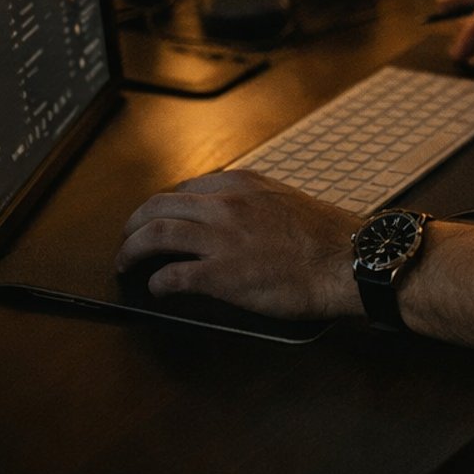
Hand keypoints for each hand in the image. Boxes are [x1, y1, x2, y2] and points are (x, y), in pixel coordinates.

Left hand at [115, 170, 363, 319]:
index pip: (185, 187)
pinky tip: (156, 289)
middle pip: (158, 206)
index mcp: (242, 184)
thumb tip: (238, 219)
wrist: (349, 261)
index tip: (160, 218)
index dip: (164, 205)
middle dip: (134, 224)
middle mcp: (225, 205)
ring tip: (124, 263)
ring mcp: (221, 238)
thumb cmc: (328, 237)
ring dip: (131, 250)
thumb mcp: (286, 201)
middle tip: (128, 239)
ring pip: (155, 234)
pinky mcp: (221, 275)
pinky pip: (172, 275)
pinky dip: (156, 282)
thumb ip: (255, 204)